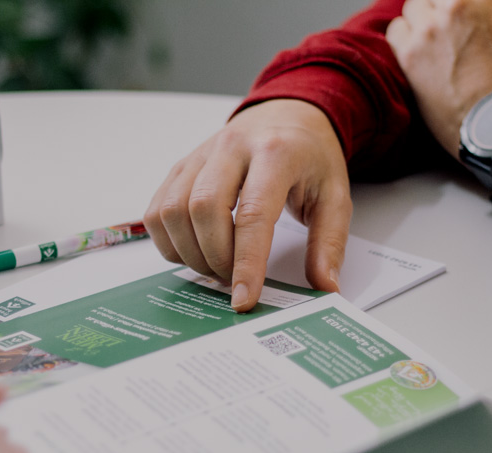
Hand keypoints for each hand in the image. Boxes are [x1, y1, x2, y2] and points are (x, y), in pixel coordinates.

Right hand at [143, 98, 351, 311]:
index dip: (245, 263)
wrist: (288, 114)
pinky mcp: (181, 167)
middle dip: (215, 258)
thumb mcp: (335, 197)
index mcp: (276, 152)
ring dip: (189, 253)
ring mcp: (200, 155)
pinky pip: (156, 210)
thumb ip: (329, 244)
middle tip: (233, 280)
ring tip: (215, 267)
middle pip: (203, 209)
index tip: (244, 299)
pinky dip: (169, 241)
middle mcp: (231, 147)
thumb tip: (325, 287)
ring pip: (172, 211)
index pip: (252, 214)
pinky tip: (193, 251)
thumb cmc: (310, 157)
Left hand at [386, 0, 491, 155]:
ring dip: (422, 19)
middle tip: (451, 28)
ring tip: (433, 40)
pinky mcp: (410, 56)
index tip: (468, 14)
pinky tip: (417, 52)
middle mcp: (456, 5)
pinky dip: (404, 37)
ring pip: (413, 7)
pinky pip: (395, 31)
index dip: (465, 3)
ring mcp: (430, 29)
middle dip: (443, 7)